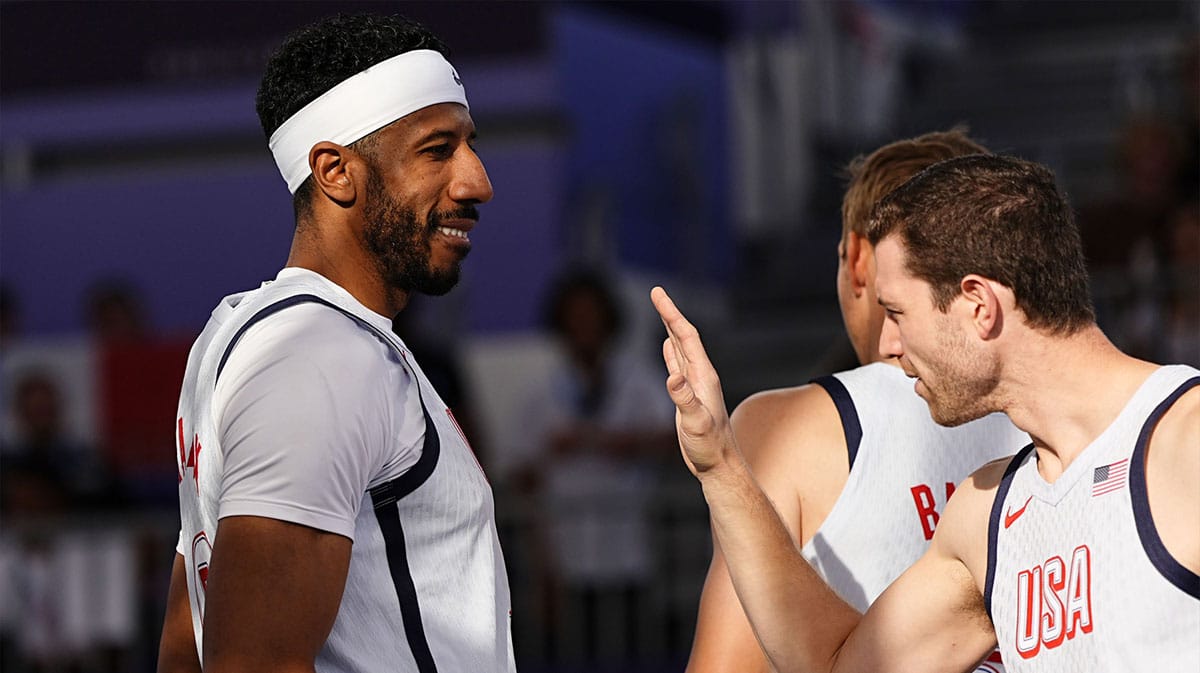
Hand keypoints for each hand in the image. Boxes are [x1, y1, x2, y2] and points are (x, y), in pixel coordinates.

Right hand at [650, 286, 738, 476]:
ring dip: (669, 328)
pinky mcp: (688, 396)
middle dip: (669, 313)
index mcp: (703, 376)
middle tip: (656, 292)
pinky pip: (678, 366)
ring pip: (680, 349)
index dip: (671, 314)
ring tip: (661, 310)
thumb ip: (684, 400)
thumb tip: (672, 377)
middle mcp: (700, 376)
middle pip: (683, 336)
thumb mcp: (696, 424)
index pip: (686, 337)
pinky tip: (667, 346)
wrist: (719, 465)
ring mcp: (694, 385)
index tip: (658, 294)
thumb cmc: (710, 448)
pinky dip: (671, 352)